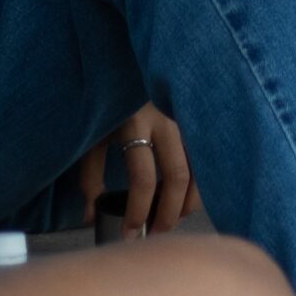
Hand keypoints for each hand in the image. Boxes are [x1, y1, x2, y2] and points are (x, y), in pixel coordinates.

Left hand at [74, 105, 202, 237]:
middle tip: (156, 234)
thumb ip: (91, 176)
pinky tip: (186, 197)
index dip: (138, 212)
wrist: (122, 61)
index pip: (143, 178)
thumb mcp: (91, 135)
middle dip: (169, 214)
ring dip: (189, 202)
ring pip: (199, 169)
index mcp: (133, 122)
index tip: (130, 233)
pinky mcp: (195, 117)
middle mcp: (164, 119)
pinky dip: (199, 183)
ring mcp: (184, 116)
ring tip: (172, 219)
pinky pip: (205, 157)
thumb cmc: (106, 101)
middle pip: (177, 177)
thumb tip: (91, 216)